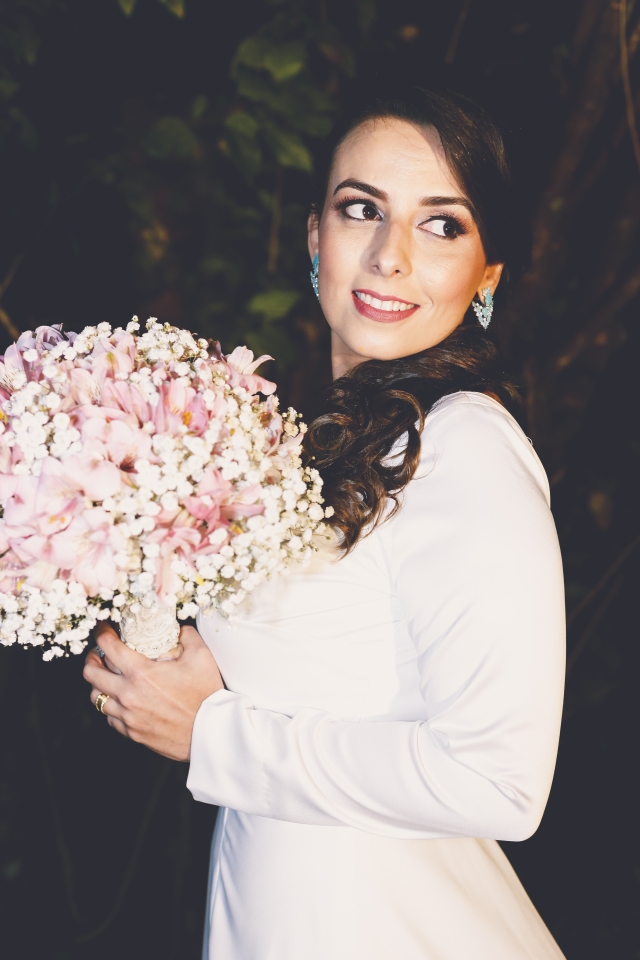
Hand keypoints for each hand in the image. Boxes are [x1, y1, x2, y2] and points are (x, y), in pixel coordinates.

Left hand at [83, 623, 223, 760]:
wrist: (209, 733)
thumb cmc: (206, 694)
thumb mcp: (201, 656)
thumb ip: (187, 635)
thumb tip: (178, 629)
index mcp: (141, 672)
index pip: (107, 646)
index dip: (101, 632)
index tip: (103, 628)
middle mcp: (128, 694)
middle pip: (91, 673)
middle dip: (91, 658)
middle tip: (98, 653)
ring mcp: (127, 716)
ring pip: (95, 697)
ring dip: (98, 684)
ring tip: (107, 677)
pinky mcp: (132, 733)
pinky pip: (109, 718)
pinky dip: (111, 706)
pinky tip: (121, 701)